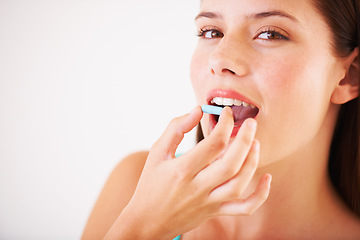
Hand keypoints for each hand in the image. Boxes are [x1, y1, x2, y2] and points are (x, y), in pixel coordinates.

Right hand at [106, 106, 270, 239]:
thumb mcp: (157, 152)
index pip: (213, 144)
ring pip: (239, 184)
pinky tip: (266, 178)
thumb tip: (197, 110)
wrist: (148, 221)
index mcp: (182, 170)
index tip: (226, 113)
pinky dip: (260, 196)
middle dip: (245, 139)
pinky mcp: (215, 211)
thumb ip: (176, 128)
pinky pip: (244, 208)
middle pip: (231, 163)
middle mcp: (198, 187)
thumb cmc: (151, 184)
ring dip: (252, 161)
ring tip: (255, 142)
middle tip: (251, 123)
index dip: (225, 124)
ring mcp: (209, 202)